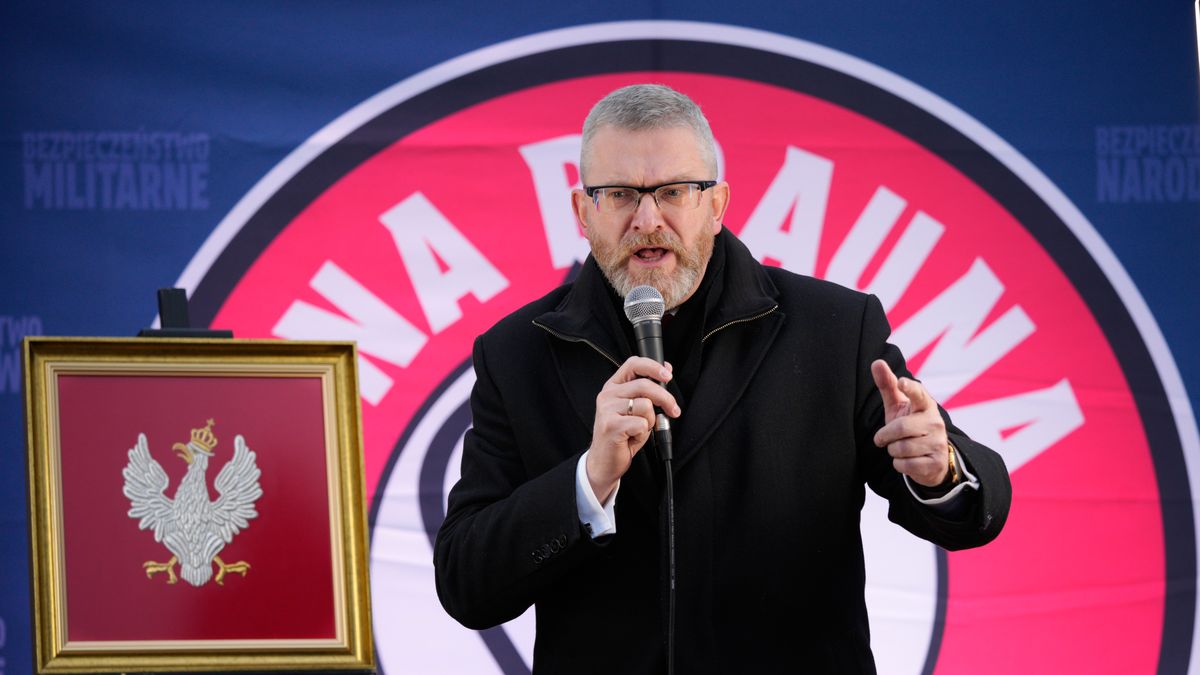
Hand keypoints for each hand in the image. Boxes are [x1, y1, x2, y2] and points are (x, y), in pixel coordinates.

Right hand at [586, 357, 680, 502]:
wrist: (604, 462)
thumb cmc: (622, 435)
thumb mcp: (636, 409)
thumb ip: (648, 391)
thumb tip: (667, 370)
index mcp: (613, 387)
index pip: (633, 364)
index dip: (653, 367)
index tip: (668, 376)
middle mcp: (607, 395)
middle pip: (645, 385)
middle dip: (666, 399)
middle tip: (673, 410)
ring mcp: (607, 410)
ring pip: (646, 406)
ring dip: (650, 421)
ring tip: (639, 429)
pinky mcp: (611, 426)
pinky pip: (641, 424)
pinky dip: (644, 433)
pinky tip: (633, 437)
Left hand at [870, 359, 948, 486]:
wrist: (931, 459)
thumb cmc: (910, 426)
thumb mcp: (898, 407)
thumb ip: (888, 385)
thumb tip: (876, 362)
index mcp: (926, 405)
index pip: (919, 394)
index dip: (909, 388)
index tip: (902, 382)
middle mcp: (935, 422)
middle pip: (901, 427)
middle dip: (885, 435)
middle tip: (881, 439)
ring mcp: (938, 443)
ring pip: (901, 448)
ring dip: (892, 451)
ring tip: (898, 448)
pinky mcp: (936, 463)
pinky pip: (905, 465)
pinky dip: (899, 464)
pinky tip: (906, 460)